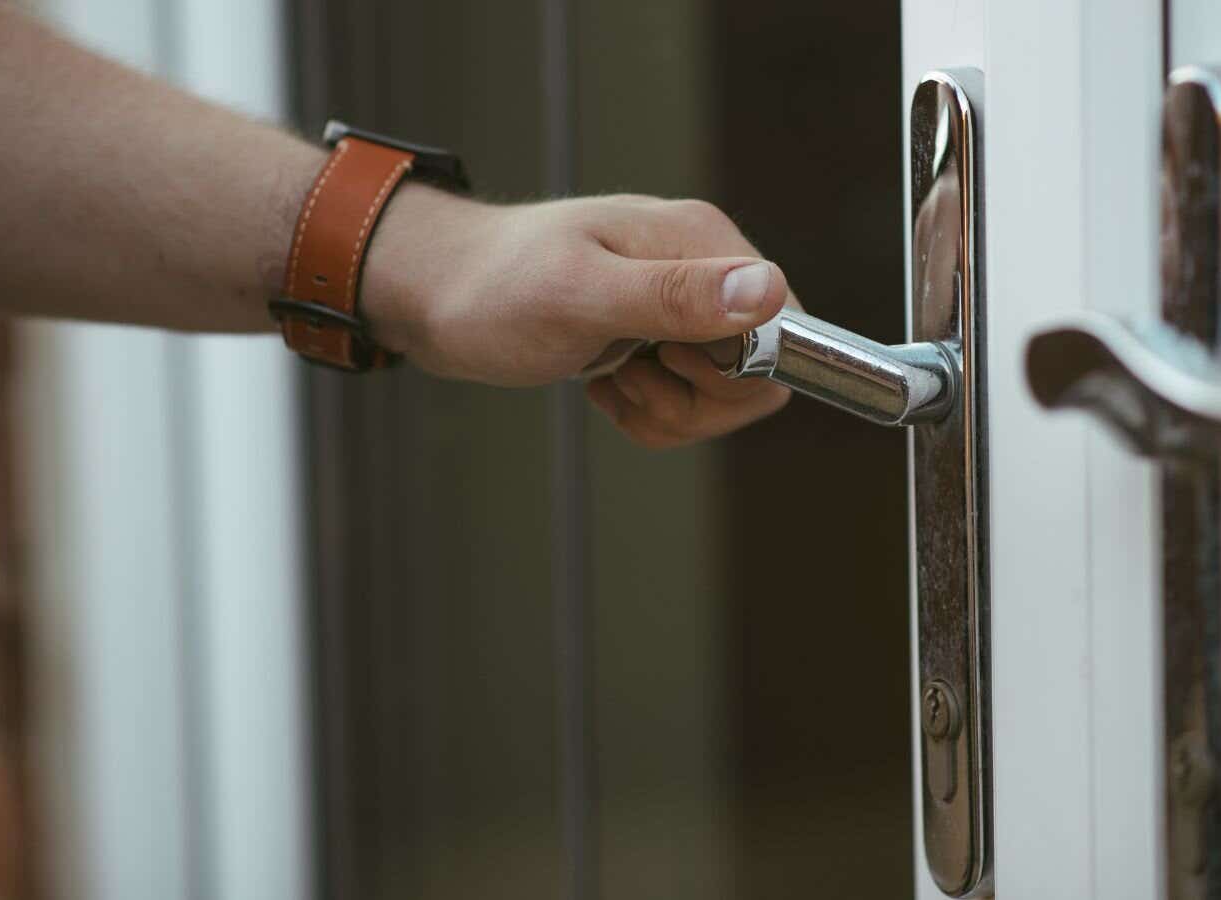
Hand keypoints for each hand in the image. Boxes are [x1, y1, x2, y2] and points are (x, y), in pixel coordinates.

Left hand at [360, 188, 795, 447]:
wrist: (434, 294)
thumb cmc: (494, 288)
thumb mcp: (581, 296)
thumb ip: (675, 296)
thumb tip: (766, 293)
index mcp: (702, 243)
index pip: (786, 328)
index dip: (739, 371)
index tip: (671, 362)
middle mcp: (702, 270)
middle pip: (759, 373)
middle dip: (696, 402)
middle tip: (630, 376)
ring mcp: (680, 307)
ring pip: (723, 398)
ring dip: (666, 411)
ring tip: (609, 379)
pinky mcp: (656, 338)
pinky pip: (686, 404)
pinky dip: (647, 413)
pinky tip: (602, 386)